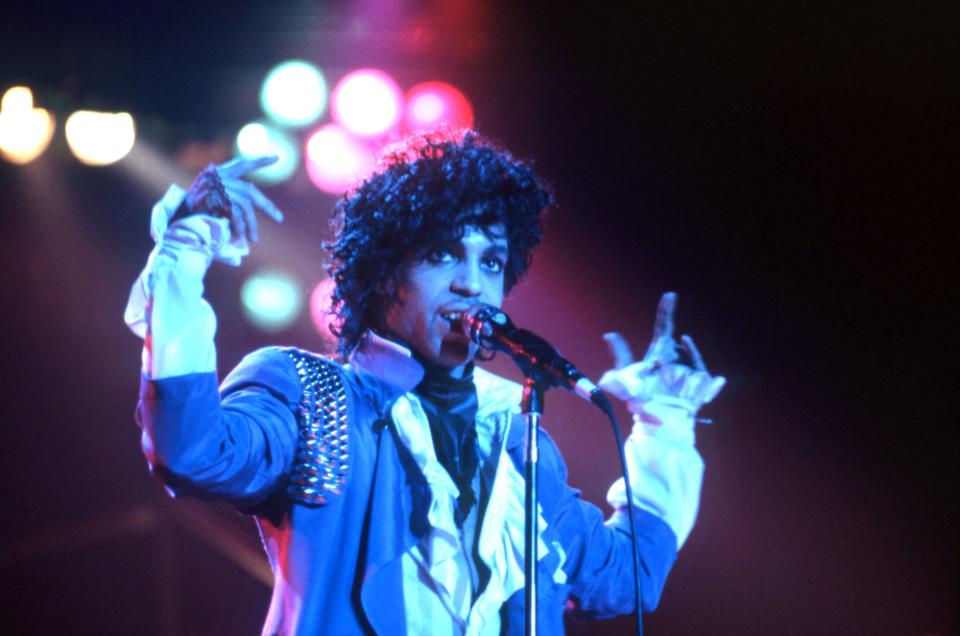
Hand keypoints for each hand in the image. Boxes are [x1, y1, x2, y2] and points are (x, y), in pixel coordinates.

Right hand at [182, 156, 283, 242]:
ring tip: (253, 239)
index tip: (276, 158)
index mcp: (218, 174)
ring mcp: (219, 188)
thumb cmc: (190, 211)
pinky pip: (236, 215)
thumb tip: (251, 205)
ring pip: (246, 206)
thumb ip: (229, 200)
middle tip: (279, 219)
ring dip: (251, 225)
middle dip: (267, 206)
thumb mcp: (210, 201)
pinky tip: (242, 239)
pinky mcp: (217, 200)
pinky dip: (240, 228)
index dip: (258, 162)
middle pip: (250, 191)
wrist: (173, 217)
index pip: (241, 164)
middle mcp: (219, 178)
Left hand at [599, 292, 725, 412]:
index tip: (670, 295)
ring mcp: (691, 369)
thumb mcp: (625, 377)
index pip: (664, 325)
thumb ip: (619, 355)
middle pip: (679, 345)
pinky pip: (709, 382)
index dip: (666, 309)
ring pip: (693, 361)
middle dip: (676, 352)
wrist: (655, 418)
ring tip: (678, 383)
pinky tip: (712, 385)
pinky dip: (711, 386)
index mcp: (660, 350)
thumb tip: (609, 334)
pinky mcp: (702, 384)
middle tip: (663, 368)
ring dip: (686, 369)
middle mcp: (677, 356)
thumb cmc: (640, 397)